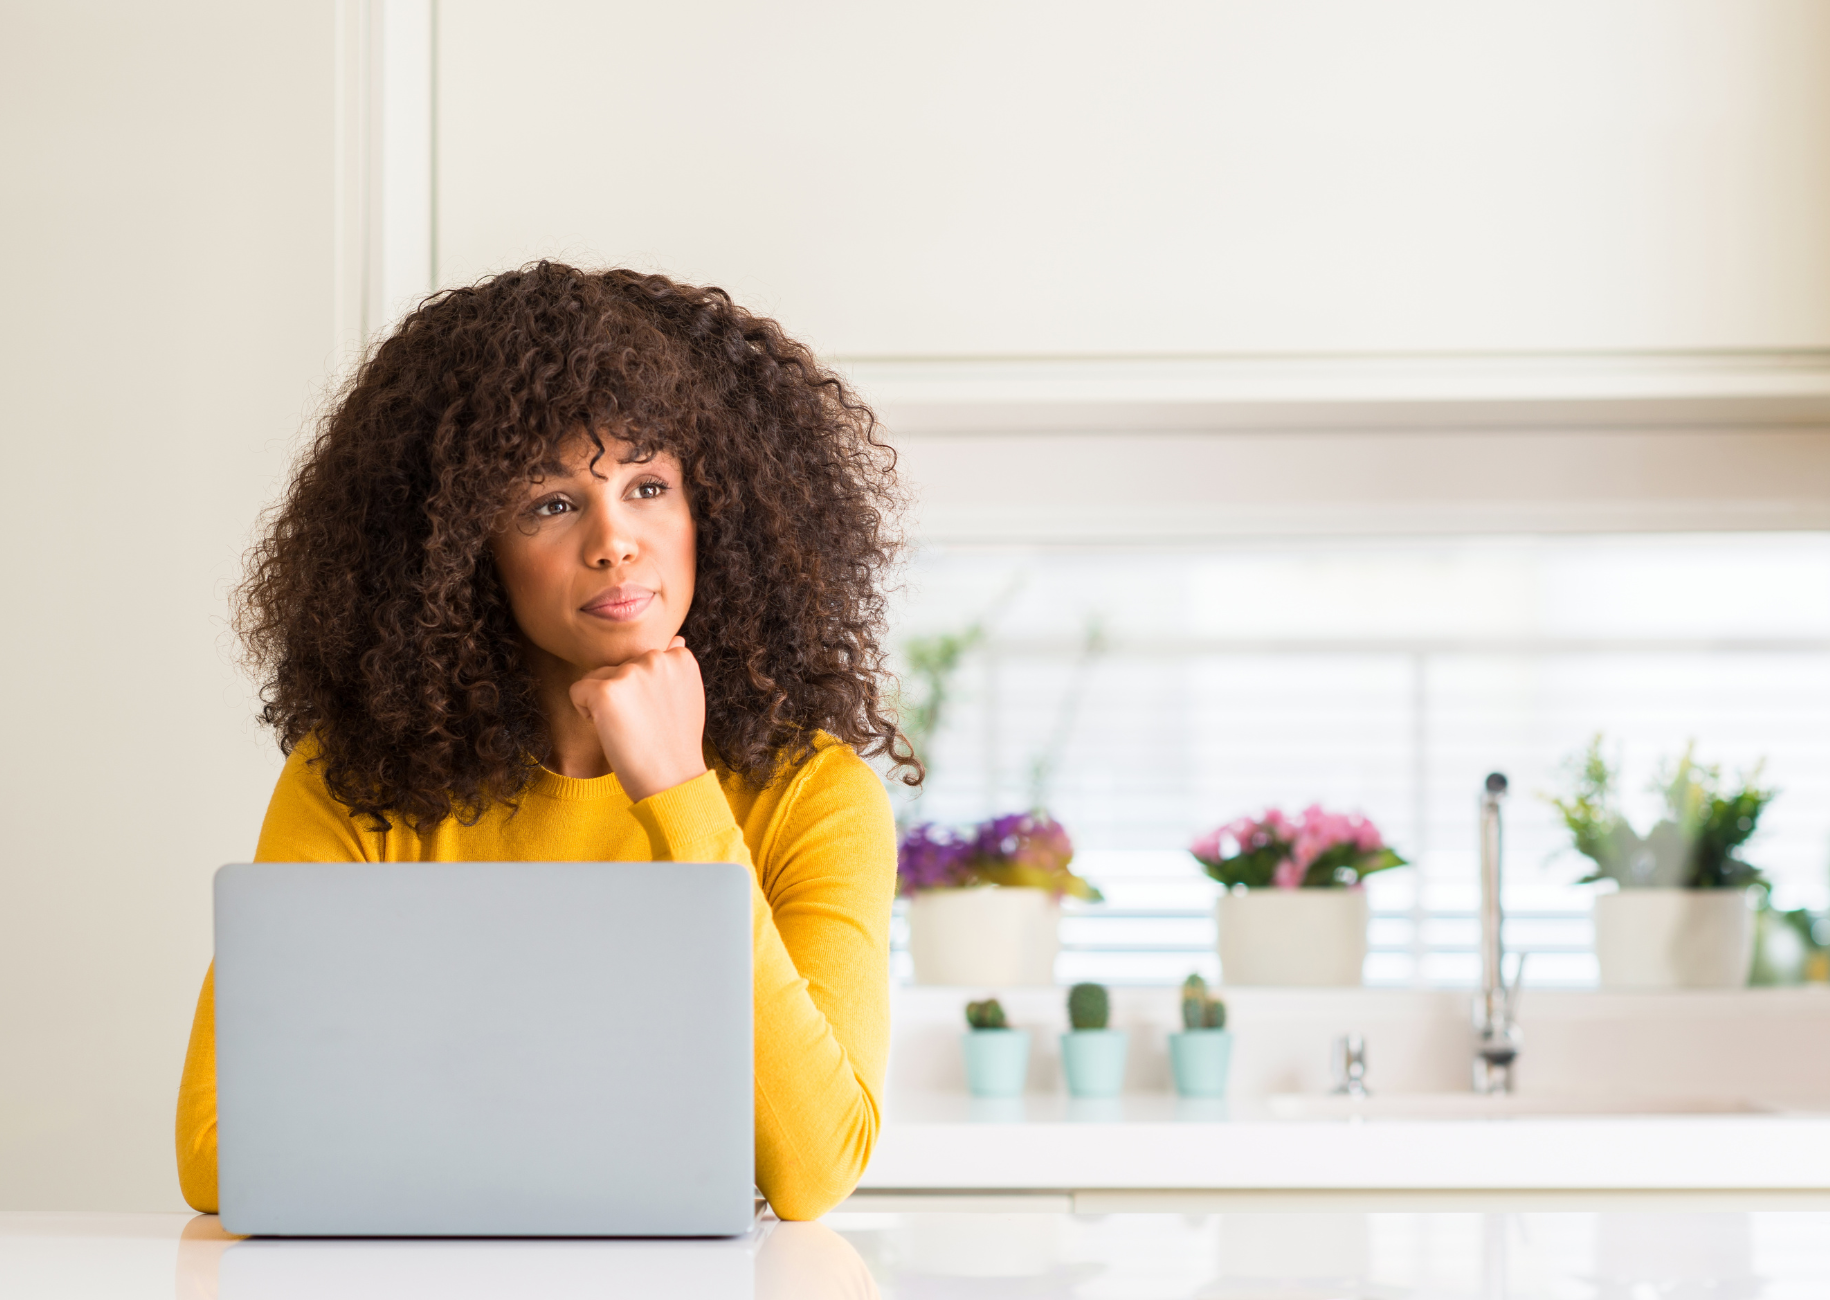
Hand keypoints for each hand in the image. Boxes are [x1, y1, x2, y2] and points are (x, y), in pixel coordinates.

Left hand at [568, 636, 708, 802]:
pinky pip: (577, 691)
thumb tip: (675, 639)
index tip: (657, 714)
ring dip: (603, 703)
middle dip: (622, 694)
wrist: (672, 779)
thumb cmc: (677, 743)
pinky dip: (585, 712)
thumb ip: (675, 668)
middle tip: (643, 724)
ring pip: (596, 677)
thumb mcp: (688, 696)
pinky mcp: (606, 691)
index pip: (641, 659)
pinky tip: (609, 730)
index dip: (642, 689)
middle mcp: (657, 658)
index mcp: (679, 657)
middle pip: (617, 667)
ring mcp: (631, 672)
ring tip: (629, 728)